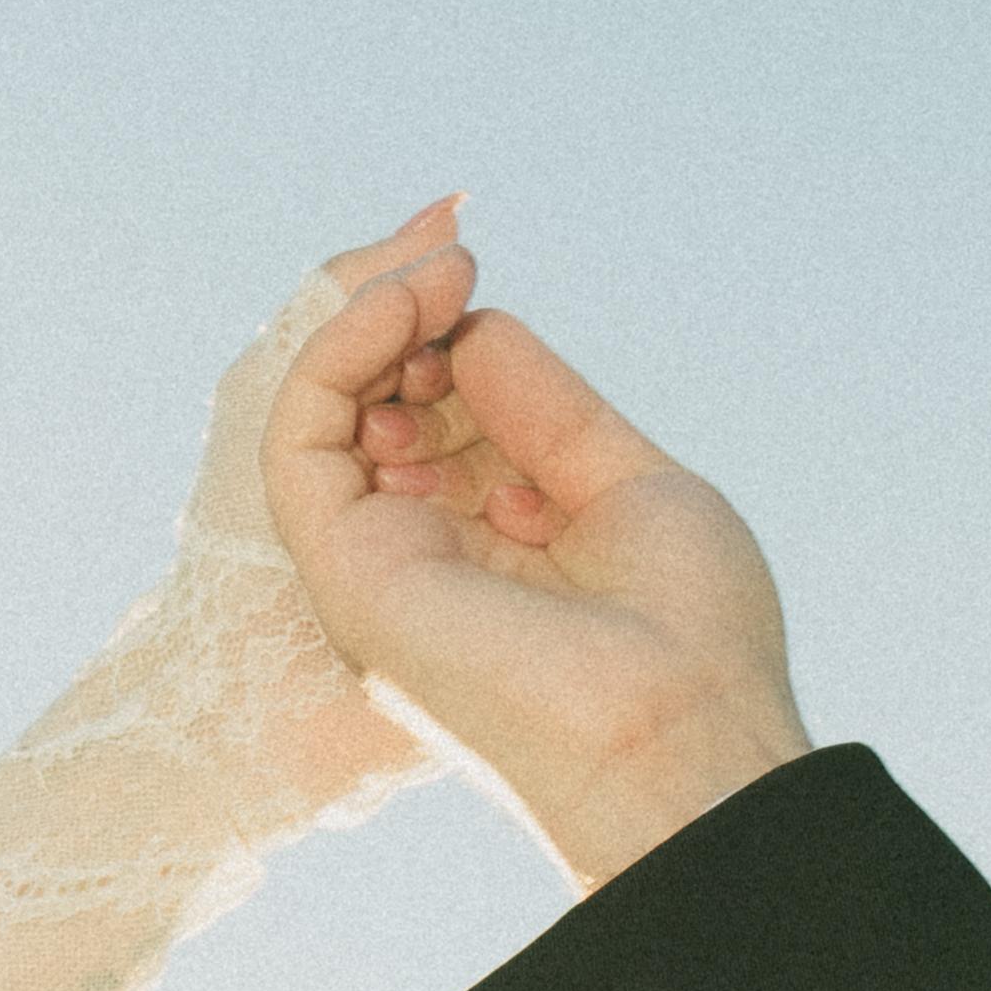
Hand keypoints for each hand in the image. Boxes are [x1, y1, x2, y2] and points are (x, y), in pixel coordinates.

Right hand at [265, 220, 812, 885]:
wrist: (682, 737)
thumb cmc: (687, 639)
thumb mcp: (628, 484)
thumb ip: (543, 405)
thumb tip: (469, 326)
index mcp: (502, 554)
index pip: (441, 420)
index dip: (446, 335)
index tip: (475, 269)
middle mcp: (433, 562)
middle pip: (375, 409)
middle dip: (398, 314)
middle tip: (451, 253)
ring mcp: (385, 568)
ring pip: (328, 417)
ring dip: (367, 323)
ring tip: (433, 274)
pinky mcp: (346, 571)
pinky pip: (303, 437)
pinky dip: (337, 354)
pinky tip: (403, 305)